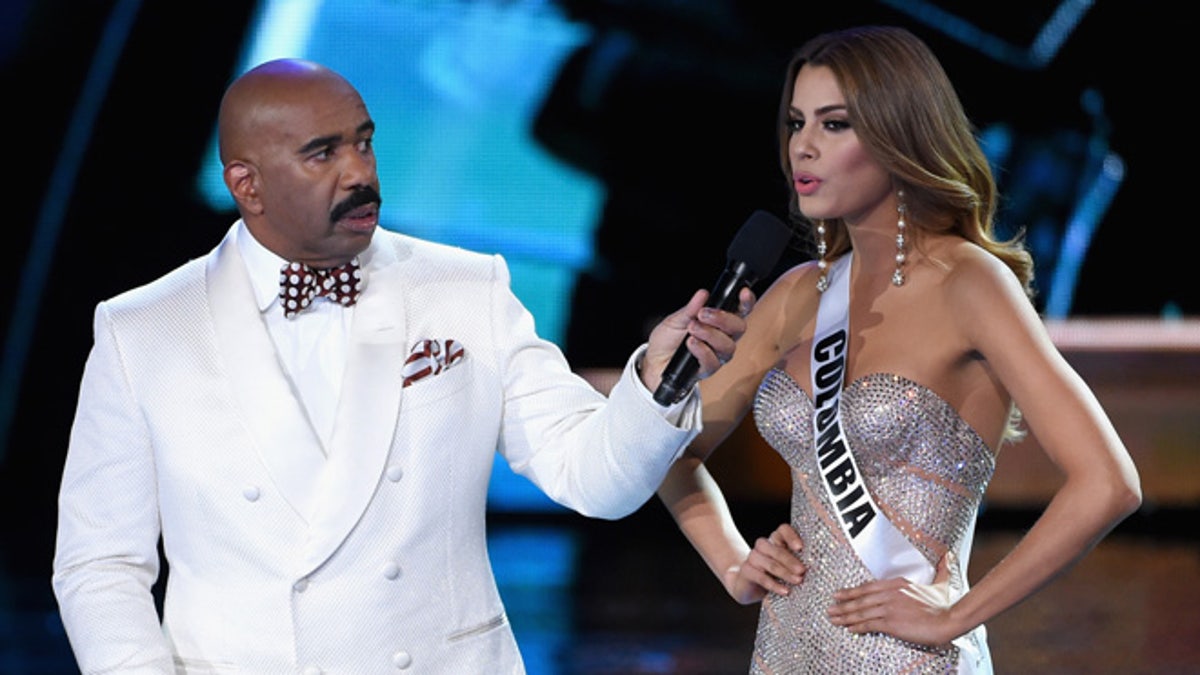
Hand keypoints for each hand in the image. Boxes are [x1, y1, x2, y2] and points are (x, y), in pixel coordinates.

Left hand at [640, 287, 754, 392]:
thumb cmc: (668, 339)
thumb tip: (703, 294)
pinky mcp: (708, 369)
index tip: (743, 292)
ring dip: (710, 334)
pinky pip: (713, 361)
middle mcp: (722, 338)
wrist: (653, 360)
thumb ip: (691, 308)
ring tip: (692, 328)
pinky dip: (702, 350)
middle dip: (723, 318)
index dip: (746, 302)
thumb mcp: (676, 319)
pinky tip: (691, 343)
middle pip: (739, 328)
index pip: (740, 310)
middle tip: (703, 314)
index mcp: (718, 322)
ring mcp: (717, 354)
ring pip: (728, 346)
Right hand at [724, 524, 805, 604]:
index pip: (783, 530)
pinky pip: (761, 577)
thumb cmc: (774, 575)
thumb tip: (817, 567)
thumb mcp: (786, 566)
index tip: (800, 548)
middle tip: (803, 570)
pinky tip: (785, 591)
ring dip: (785, 573)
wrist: (748, 586)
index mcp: (775, 540)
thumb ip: (797, 562)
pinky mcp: (746, 571)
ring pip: (770, 563)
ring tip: (798, 581)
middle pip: (777, 548)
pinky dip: (774, 585)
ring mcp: (753, 557)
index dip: (791, 536)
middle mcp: (763, 545)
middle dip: (791, 560)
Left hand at [827, 552, 959, 646]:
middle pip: (860, 599)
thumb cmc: (944, 604)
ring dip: (845, 616)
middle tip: (830, 609)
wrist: (948, 619)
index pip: (867, 586)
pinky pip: (869, 624)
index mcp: (897, 584)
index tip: (839, 594)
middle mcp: (889, 594)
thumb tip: (948, 557)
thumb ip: (941, 570)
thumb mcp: (940, 583)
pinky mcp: (891, 622)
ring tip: (833, 619)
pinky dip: (857, 627)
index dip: (851, 591)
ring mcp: (889, 608)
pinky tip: (849, 629)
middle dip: (843, 605)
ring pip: (861, 612)